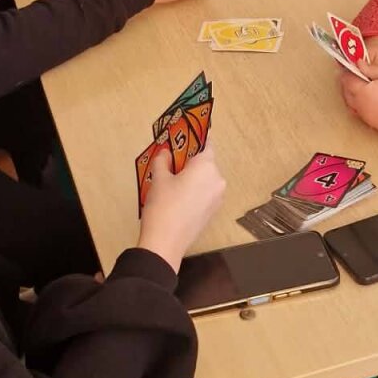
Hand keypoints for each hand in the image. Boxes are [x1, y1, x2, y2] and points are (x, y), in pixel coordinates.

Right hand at [138, 146, 225, 269]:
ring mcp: (217, 198)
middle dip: (191, 161)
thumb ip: (163, 161)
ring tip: (172, 182)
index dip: (196, 138)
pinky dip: (195, 190)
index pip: (207, 144)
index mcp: (207, 167)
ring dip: (193, 177)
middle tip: (172, 162)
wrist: (166, 242)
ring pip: (206, 179)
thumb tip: (166, 153)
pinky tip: (179, 197)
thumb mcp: (159, 178)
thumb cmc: (163, 205)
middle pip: (206, 163)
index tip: (186, 135)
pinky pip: (205, 193)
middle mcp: (218, 180)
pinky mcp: (213, 212)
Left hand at [339, 67, 377, 135]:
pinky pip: (359, 111)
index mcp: (361, 92)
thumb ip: (371, 69)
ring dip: (352, 94)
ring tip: (362, 86)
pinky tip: (369, 98)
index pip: (346, 80)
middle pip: (346, 92)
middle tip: (354, 74)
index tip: (350, 66)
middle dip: (347, 83)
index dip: (347, 71)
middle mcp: (359, 105)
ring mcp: (364, 116)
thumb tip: (359, 64)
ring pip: (351, 103)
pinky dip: (359, 104)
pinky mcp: (371, 124)